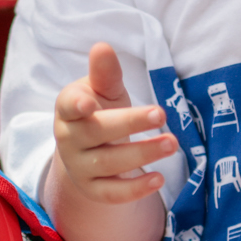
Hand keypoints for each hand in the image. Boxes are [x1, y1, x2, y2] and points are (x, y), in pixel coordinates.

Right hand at [54, 43, 178, 205]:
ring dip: (142, 153)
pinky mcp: (92, 189)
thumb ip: (105, 73)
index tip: (89, 102)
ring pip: (108, 163)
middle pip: (96, 132)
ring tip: (172, 143)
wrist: (87, 151)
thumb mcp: (103, 90)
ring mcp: (79, 166)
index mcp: (68, 108)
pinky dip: (135, 189)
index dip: (77, 104)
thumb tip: (103, 47)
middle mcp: (69, 138)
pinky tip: (159, 178)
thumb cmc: (99, 111)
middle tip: (161, 113)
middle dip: (129, 123)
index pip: (69, 105)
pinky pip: (112, 193)